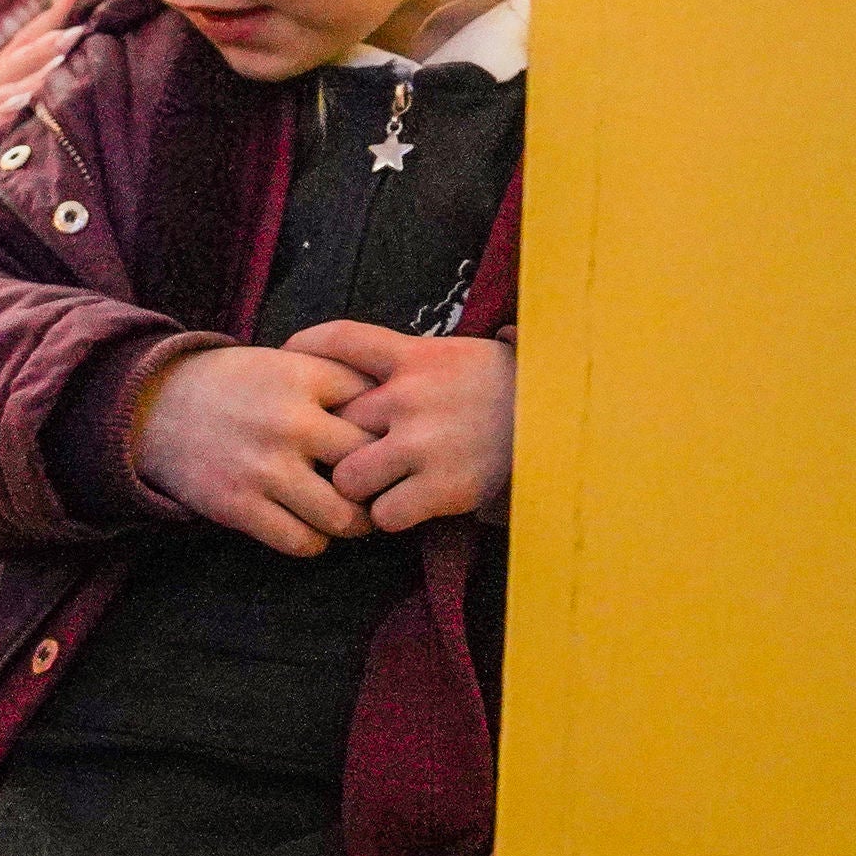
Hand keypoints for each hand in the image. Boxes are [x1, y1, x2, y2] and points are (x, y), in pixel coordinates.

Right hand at [0, 0, 85, 203]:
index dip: (38, 30)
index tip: (75, 0)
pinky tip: (20, 105)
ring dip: (28, 74)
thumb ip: (15, 140)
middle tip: (80, 19)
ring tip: (65, 53)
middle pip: (0, 69)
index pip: (5, 63)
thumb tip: (66, 114)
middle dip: (41, 41)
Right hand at [132, 344, 377, 556]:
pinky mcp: (238, 505)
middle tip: (386, 491)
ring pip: (343, 516)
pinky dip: (314, 541)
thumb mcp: (286, 361)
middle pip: (372, 464)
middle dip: (384, 482)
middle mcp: (290, 421)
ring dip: (354, 523)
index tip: (393, 443)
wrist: (155, 406)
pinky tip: (310, 527)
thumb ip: (339, 377)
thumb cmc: (236, 386)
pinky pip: (301, 542)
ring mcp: (263, 467)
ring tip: (353, 516)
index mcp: (305, 376)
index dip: (394, 431)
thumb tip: (402, 408)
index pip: (381, 408)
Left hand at [284, 323, 515, 531]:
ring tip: (374, 487)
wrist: (569, 423)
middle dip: (333, 442)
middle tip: (345, 454)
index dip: (305, 346)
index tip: (287, 356)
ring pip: (348, 476)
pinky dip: (389, 517)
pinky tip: (405, 507)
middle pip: (333, 421)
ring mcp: (422, 443)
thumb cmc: (513, 389)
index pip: (342, 339)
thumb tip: (365, 362)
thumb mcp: (464, 355)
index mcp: (417, 355)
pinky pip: (383, 514)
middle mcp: (410, 396)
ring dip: (356, 487)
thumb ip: (412, 360)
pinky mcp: (441, 488)